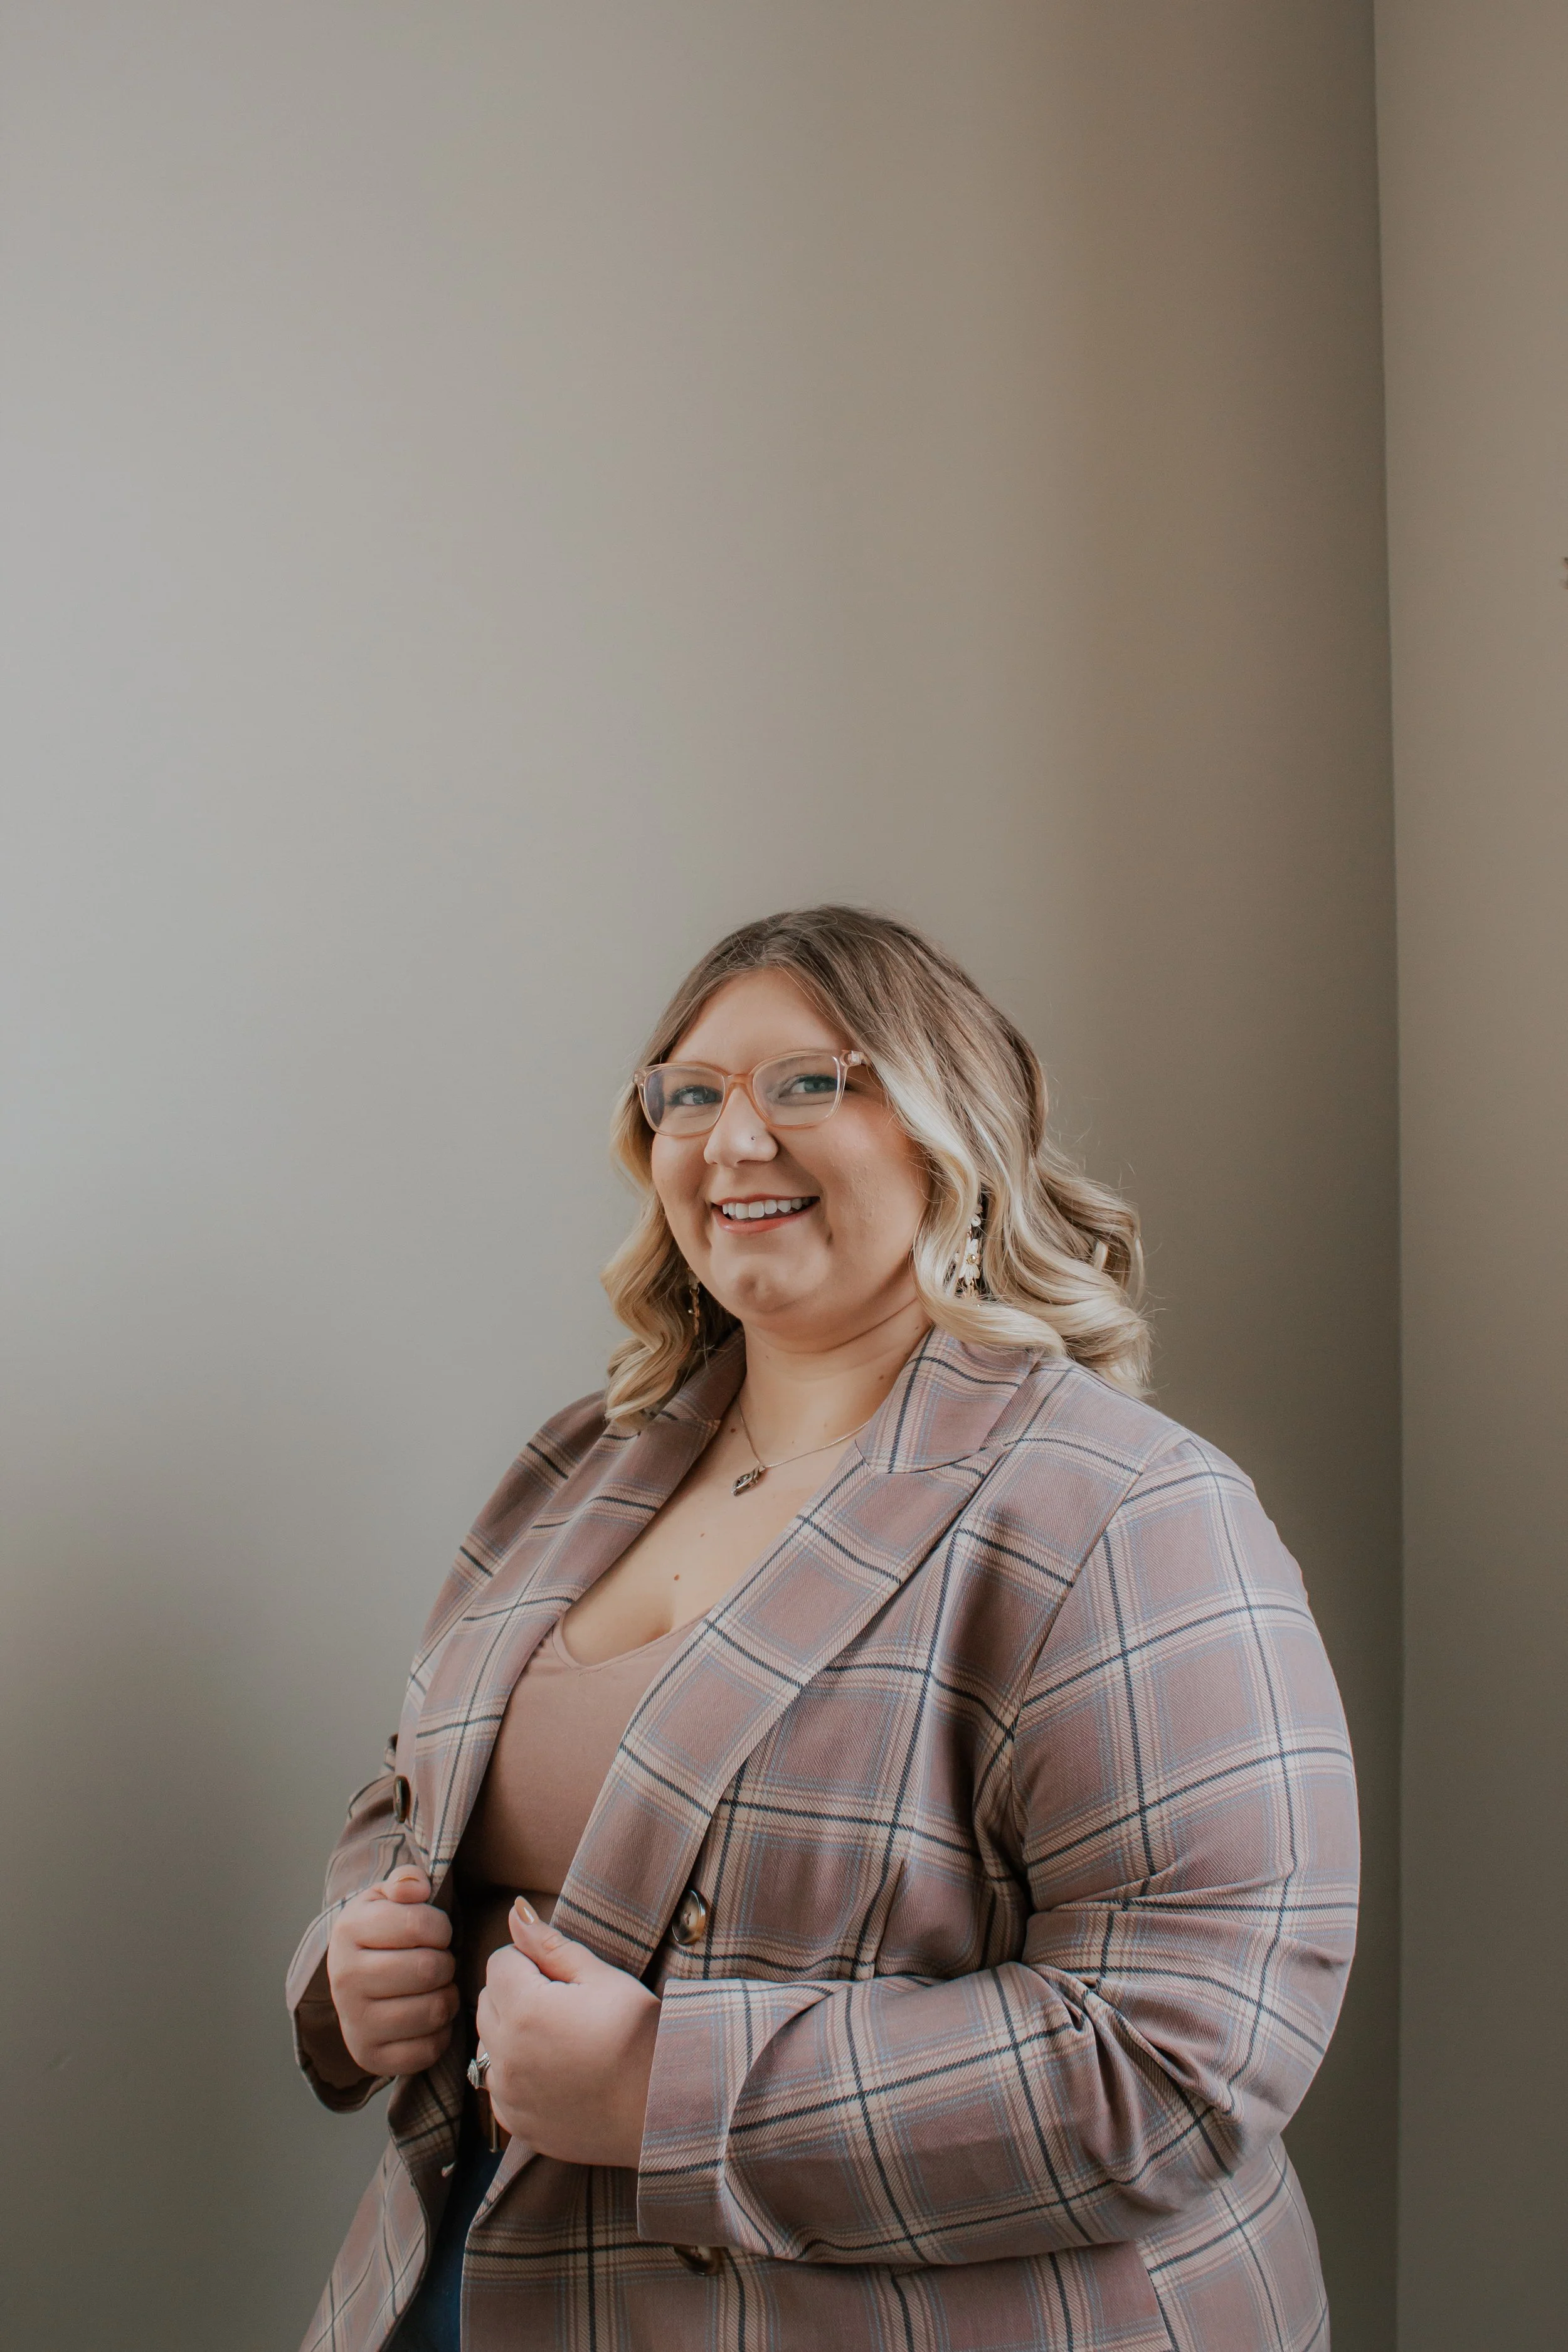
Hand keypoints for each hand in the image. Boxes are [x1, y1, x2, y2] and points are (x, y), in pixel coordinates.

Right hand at [326, 1864, 458, 2077]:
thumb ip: (406, 1881)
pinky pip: (428, 2049)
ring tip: (434, 1987)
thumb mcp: (388, 1898)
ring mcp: (355, 2023)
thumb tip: (416, 1888)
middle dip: (445, 1962)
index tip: (434, 1932)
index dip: (440, 1927)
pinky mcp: (370, 2057)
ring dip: (446, 1996)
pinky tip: (428, 2017)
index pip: (419, 1924)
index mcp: (348, 1931)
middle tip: (436, 1962)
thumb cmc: (383, 1935)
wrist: (355, 1982)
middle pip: (429, 1969)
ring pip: (433, 2010)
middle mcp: (344, 1979)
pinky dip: (440, 2033)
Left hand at [476, 1901, 659, 2168]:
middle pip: (488, 2000)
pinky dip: (516, 2073)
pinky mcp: (516, 2123)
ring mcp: (508, 2095)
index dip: (532, 1960)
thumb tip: (515, 1913)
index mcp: (524, 2011)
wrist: (664, 2107)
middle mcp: (505, 2056)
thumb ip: (550, 1945)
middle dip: (517, 1992)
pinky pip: (498, 2084)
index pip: (500, 1962)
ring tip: (561, 2039)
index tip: (564, 1977)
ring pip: (488, 2043)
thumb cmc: (641, 2035)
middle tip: (565, 2004)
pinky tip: (556, 2072)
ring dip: (512, 2033)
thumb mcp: (603, 1978)